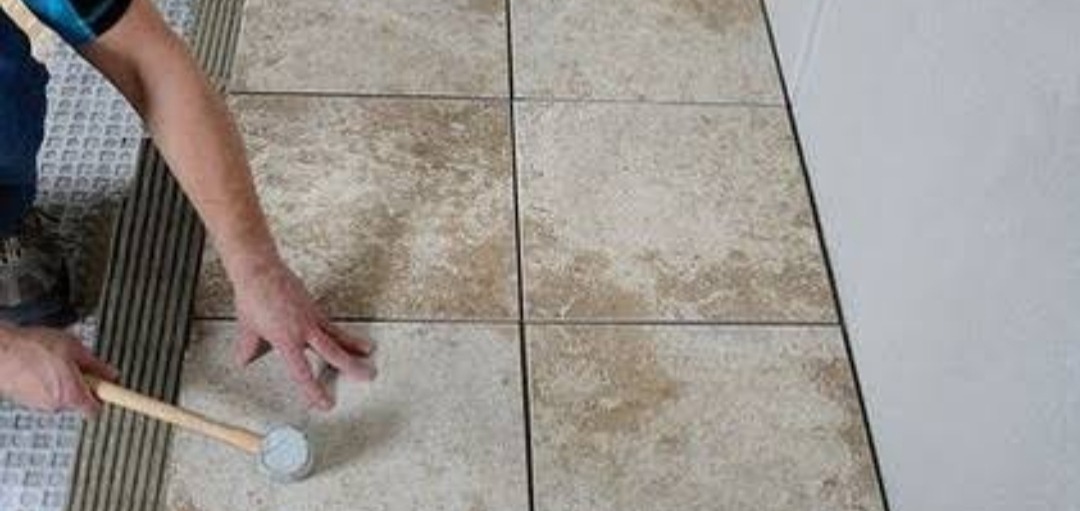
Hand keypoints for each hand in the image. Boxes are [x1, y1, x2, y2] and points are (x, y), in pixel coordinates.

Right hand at [0, 325, 118, 415]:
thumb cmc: (30, 348)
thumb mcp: (74, 348)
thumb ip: (96, 365)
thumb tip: (111, 374)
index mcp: (71, 394)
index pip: (96, 410)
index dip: (104, 398)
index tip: (112, 392)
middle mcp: (54, 405)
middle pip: (79, 400)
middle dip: (81, 384)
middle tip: (76, 365)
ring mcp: (37, 405)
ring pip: (60, 396)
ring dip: (62, 382)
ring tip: (52, 361)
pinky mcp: (24, 400)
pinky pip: (44, 393)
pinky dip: (46, 382)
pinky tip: (39, 366)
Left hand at [230, 259, 375, 409]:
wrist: (260, 270)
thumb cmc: (253, 295)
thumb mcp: (247, 327)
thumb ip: (248, 347)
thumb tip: (243, 360)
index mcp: (286, 339)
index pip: (302, 372)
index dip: (315, 391)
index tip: (326, 404)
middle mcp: (303, 330)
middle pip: (333, 352)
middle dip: (352, 366)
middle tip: (369, 376)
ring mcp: (311, 317)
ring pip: (338, 336)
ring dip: (355, 346)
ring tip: (370, 353)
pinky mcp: (314, 308)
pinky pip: (331, 325)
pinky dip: (341, 333)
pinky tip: (349, 337)